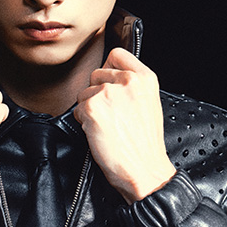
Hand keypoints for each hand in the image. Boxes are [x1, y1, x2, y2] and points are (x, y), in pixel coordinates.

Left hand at [75, 47, 175, 203]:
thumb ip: (132, 87)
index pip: (116, 55)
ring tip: (108, 128)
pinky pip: (77, 110)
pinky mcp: (93, 108)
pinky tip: (99, 134)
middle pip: (96, 74)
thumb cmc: (146, 146)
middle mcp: (128, 81)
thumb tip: (110, 78)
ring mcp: (109, 93)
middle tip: (111, 116)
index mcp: (145, 78)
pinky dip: (83, 123)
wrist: (145, 171)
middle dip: (97, 93)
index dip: (108, 71)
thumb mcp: (149, 105)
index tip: (109, 85)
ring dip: (90, 109)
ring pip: (84, 93)